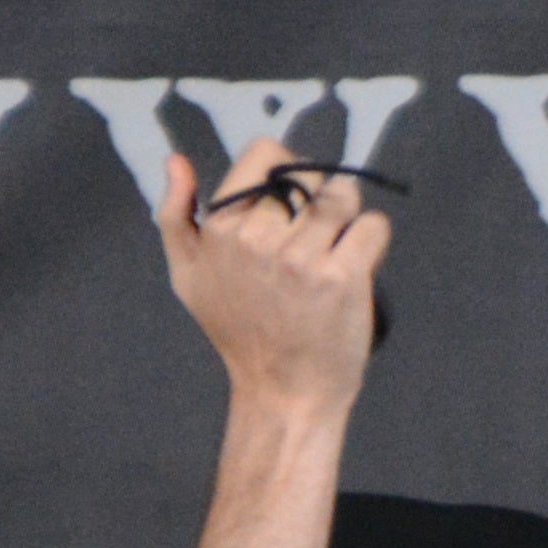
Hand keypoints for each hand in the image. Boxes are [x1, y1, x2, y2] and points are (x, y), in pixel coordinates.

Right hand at [154, 145, 386, 424]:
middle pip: (311, 175)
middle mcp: (258, 238)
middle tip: (315, 237)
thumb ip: (175, 216)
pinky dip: (372, 240)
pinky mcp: (341, 277)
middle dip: (320, 198)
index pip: (266, 154)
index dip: (286, 170)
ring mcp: (301, 258)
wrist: (283, 394)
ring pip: (345, 197)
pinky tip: (356, 265)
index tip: (291, 203)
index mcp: (222, 229)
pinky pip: (372, 226)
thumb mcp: (188, 277)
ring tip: (334, 251)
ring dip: (348, 219)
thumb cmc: (238, 333)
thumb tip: (177, 161)